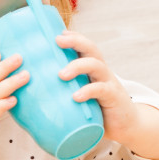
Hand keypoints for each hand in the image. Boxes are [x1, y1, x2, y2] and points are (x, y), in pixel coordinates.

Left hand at [55, 31, 158, 159]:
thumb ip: (62, 94)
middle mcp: (100, 71)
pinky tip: (76, 97)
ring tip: (61, 75)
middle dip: (75, 41)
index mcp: (91, 69)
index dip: (72, 37)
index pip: (83, 47)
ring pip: (95, 65)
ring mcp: (108, 82)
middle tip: (58, 41)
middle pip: (90, 49)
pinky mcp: (113, 97)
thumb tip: (32, 98)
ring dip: (78, 66)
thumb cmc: (98, 111)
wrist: (126, 125)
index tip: (56, 34)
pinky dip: (88, 91)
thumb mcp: (80, 98)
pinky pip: (101, 89)